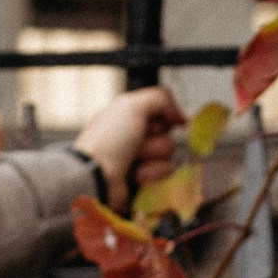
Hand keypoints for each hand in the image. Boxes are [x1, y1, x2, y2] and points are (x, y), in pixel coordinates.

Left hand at [72, 87, 185, 203]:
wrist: (97, 178)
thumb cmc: (108, 141)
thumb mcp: (132, 105)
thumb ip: (160, 98)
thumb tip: (180, 116)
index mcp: (128, 114)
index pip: (161, 109)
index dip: (163, 115)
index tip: (156, 120)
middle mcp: (134, 134)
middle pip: (166, 131)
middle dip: (155, 139)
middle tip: (137, 143)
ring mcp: (139, 157)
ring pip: (168, 152)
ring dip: (153, 157)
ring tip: (135, 161)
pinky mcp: (145, 177)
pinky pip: (165, 171)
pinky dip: (154, 173)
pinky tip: (137, 175)